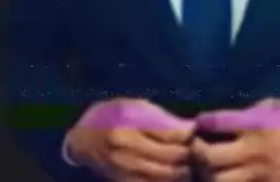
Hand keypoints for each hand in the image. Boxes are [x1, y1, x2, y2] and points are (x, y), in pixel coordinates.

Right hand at [66, 98, 194, 181]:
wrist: (82, 140)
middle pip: (168, 158)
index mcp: (128, 129)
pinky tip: (174, 175)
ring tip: (189, 163)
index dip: (186, 134)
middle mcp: (126, 153)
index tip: (195, 130)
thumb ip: (157, 117)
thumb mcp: (131, 106)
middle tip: (196, 148)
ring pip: (163, 176)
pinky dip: (166, 181)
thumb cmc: (110, 116)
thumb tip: (186, 126)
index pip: (166, 135)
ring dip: (181, 171)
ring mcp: (125, 171)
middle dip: (187, 154)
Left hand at [192, 99, 279, 181]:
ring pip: (219, 181)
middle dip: (198, 151)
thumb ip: (248, 114)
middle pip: (209, 156)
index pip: (214, 123)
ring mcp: (259, 175)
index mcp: (255, 124)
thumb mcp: (274, 107)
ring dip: (209, 174)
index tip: (200, 123)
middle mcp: (253, 151)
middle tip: (198, 147)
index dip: (202, 122)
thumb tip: (224, 122)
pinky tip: (228, 178)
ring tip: (211, 167)